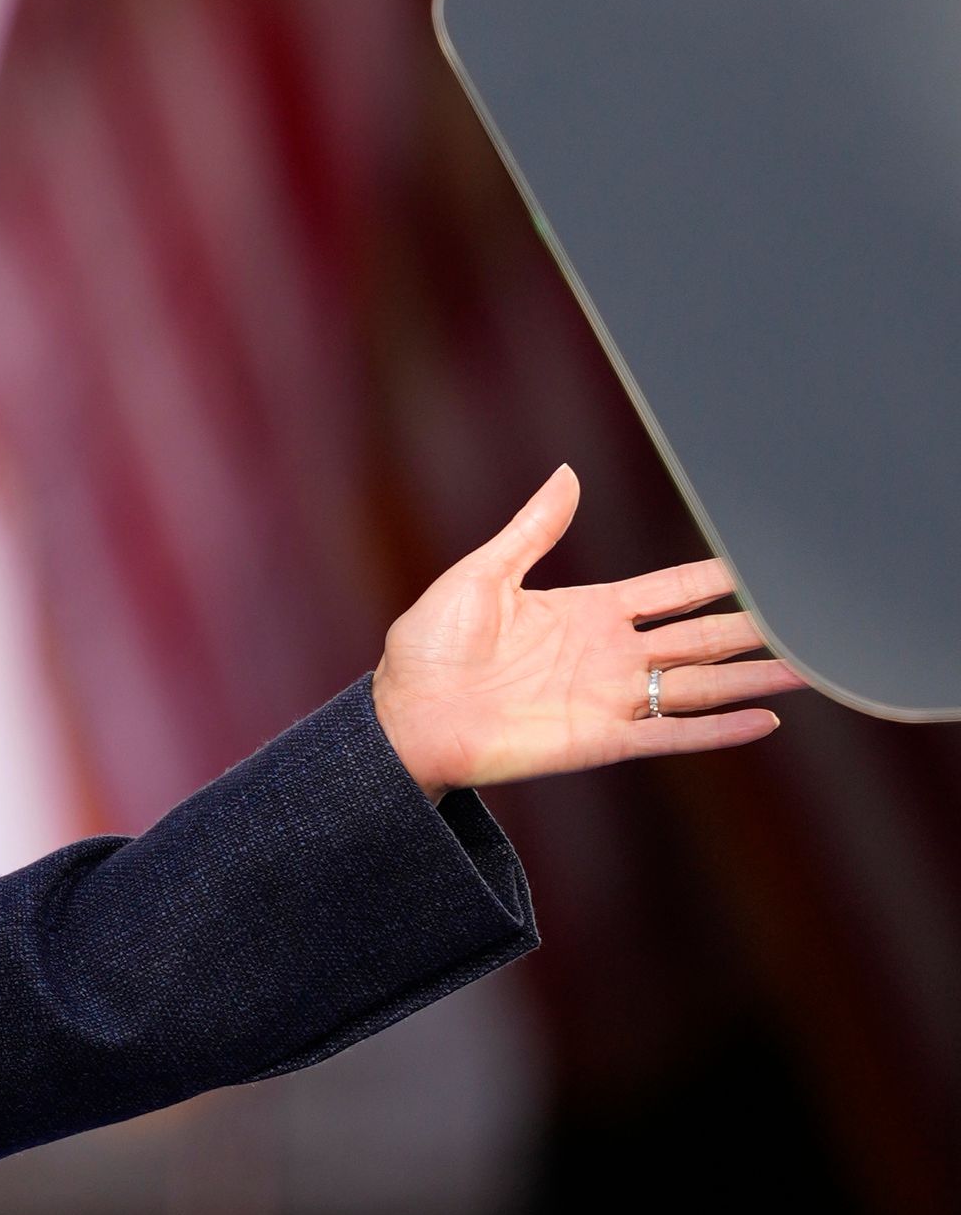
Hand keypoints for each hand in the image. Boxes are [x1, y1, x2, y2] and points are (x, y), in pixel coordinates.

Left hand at [369, 465, 805, 797]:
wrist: (402, 717)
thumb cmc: (428, 649)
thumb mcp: (480, 576)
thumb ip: (532, 531)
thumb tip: (565, 474)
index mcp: (586, 612)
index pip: (671, 590)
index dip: (716, 577)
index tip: (764, 565)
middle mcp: (609, 655)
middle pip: (701, 637)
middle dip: (756, 628)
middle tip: (813, 619)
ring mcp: (609, 698)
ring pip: (700, 684)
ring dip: (754, 677)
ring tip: (810, 670)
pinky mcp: (599, 739)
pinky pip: (669, 733)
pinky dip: (717, 729)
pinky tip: (763, 721)